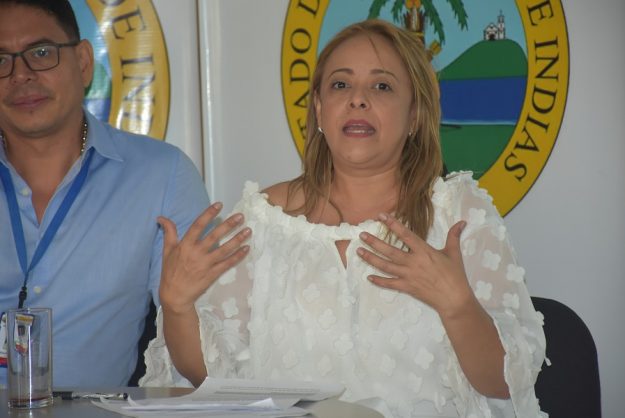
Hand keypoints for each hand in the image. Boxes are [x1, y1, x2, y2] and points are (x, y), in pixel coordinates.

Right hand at [158, 202, 250, 314]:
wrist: (175, 295)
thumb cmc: (170, 271)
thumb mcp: (167, 250)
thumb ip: (168, 233)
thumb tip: (161, 218)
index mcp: (185, 245)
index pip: (198, 226)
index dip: (208, 214)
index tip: (219, 205)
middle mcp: (196, 253)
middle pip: (215, 236)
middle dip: (228, 225)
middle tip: (241, 216)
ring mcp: (205, 264)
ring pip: (224, 249)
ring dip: (237, 239)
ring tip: (248, 230)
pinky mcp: (212, 274)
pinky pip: (227, 263)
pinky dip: (238, 256)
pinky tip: (246, 248)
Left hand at [357, 213, 472, 318]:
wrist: (454, 299)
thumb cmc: (455, 275)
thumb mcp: (454, 253)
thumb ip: (454, 236)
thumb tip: (461, 222)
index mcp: (424, 251)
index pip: (405, 235)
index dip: (392, 224)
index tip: (381, 216)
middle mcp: (413, 262)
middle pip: (389, 250)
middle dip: (374, 242)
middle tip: (361, 235)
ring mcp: (408, 275)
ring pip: (385, 265)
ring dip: (371, 258)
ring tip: (359, 251)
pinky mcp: (407, 287)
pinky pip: (390, 283)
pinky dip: (379, 281)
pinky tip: (369, 277)